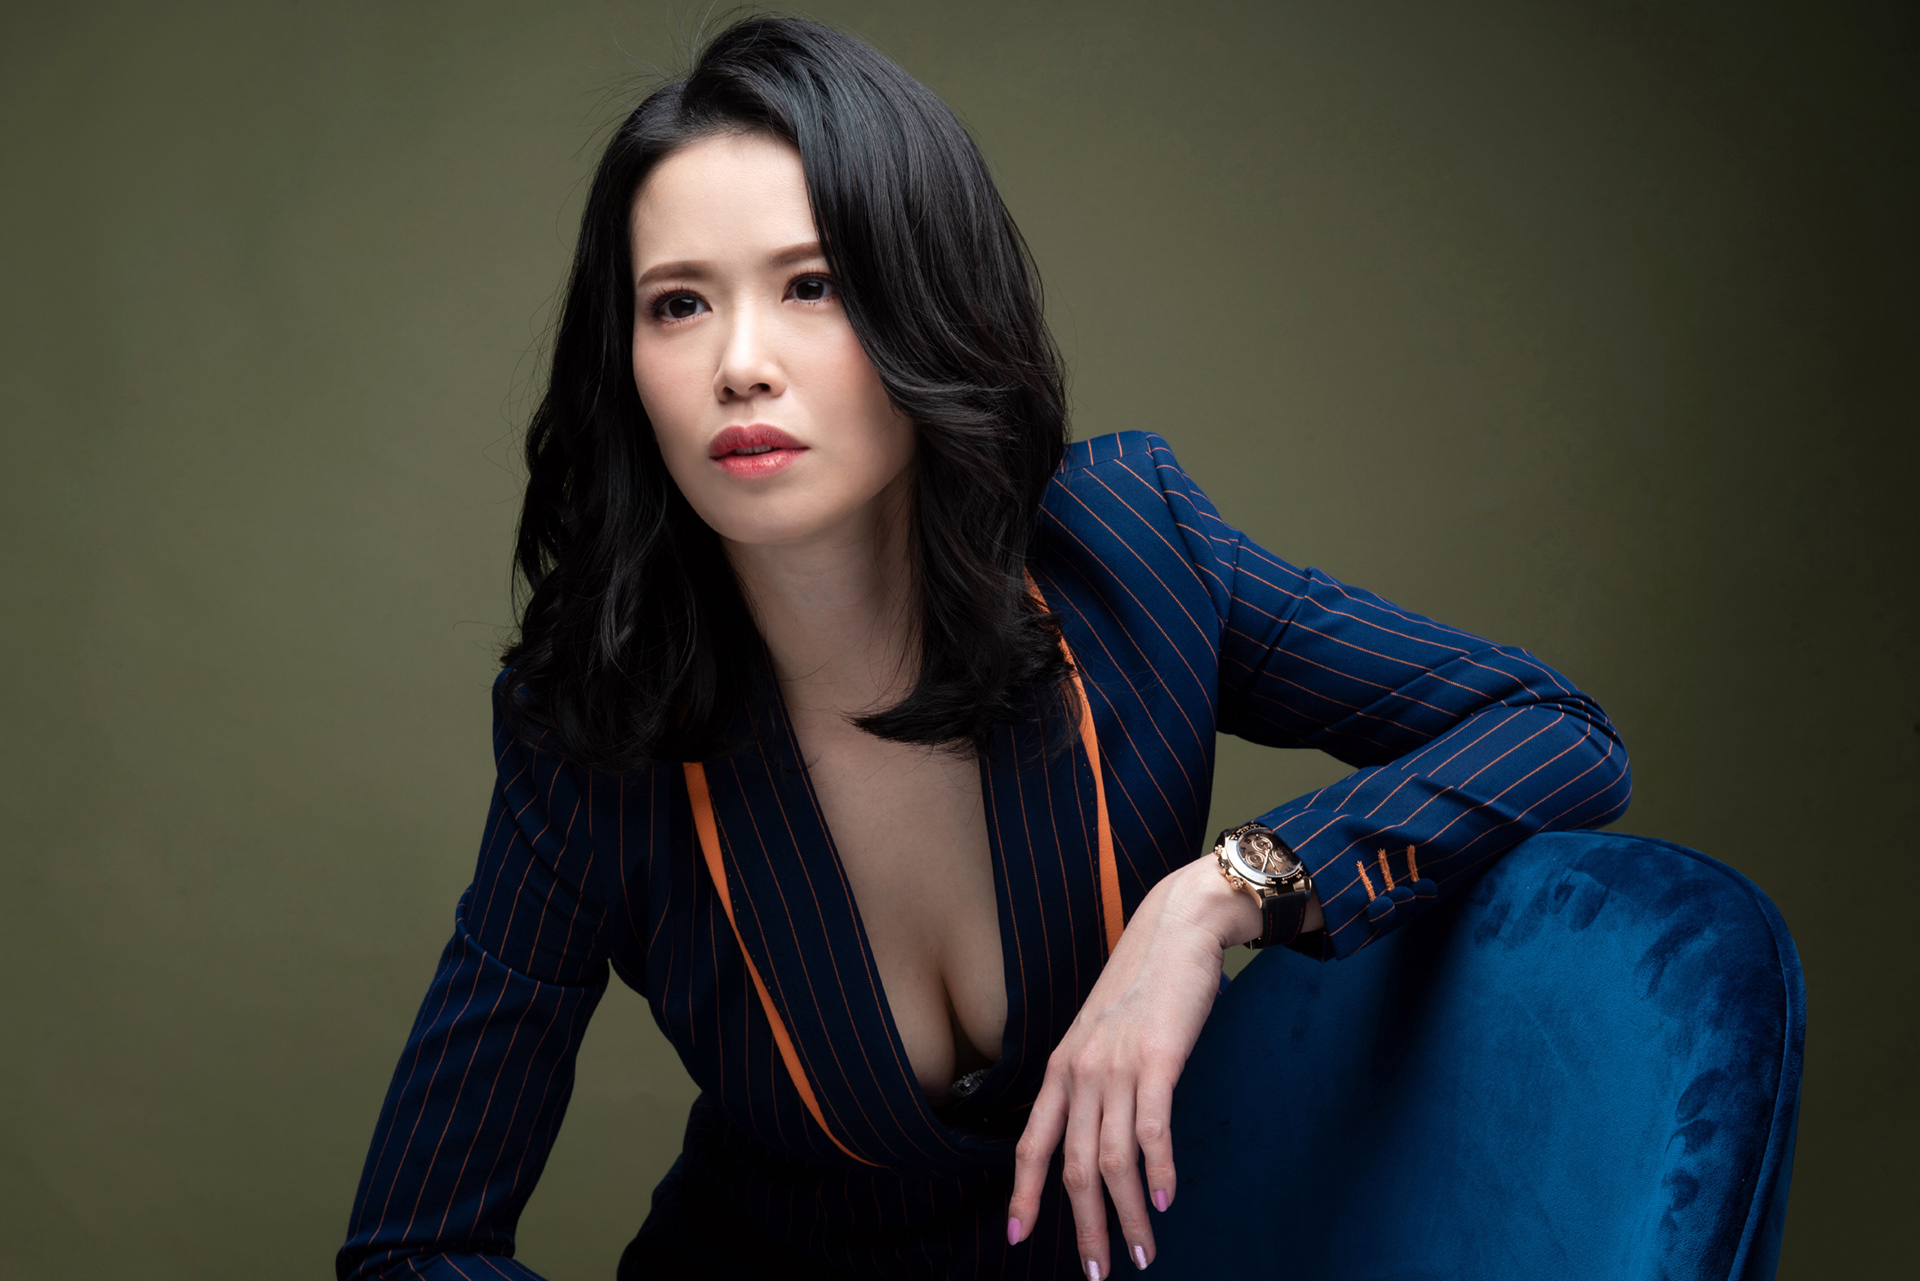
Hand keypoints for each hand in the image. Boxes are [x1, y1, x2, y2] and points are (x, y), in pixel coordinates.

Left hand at [1005, 853, 1275, 1276]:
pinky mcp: (1157, 1060)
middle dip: (1085, 1228)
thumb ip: (1092, 1077)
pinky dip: (1158, 1172)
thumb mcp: (1101, 1031)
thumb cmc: (1144, 983)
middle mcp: (1080, 1070)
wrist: (1177, 929)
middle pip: (1074, 1167)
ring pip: (1113, 1161)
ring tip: (1143, 1253)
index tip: (1018, 1237)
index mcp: (1062, 1067)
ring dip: (1128, 1216)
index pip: (1031, 1143)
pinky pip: (1152, 1131)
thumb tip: (1096, 1129)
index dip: (1023, 1195)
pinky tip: (1165, 1200)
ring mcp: (1116, 1066)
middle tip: (1100, 1272)